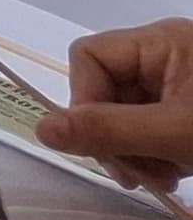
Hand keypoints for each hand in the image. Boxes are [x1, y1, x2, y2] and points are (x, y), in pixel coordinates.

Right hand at [46, 16, 192, 191]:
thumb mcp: (176, 133)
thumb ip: (108, 130)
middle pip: (108, 88)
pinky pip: (155, 124)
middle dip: (116, 136)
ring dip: (139, 150)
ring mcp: (183, 80)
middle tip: (138, 176)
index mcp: (161, 41)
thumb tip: (40, 129)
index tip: (103, 147)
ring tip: (167, 177)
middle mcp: (168, 53)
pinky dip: (159, 152)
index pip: (89, 58)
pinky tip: (180, 172)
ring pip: (130, 112)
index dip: (85, 101)